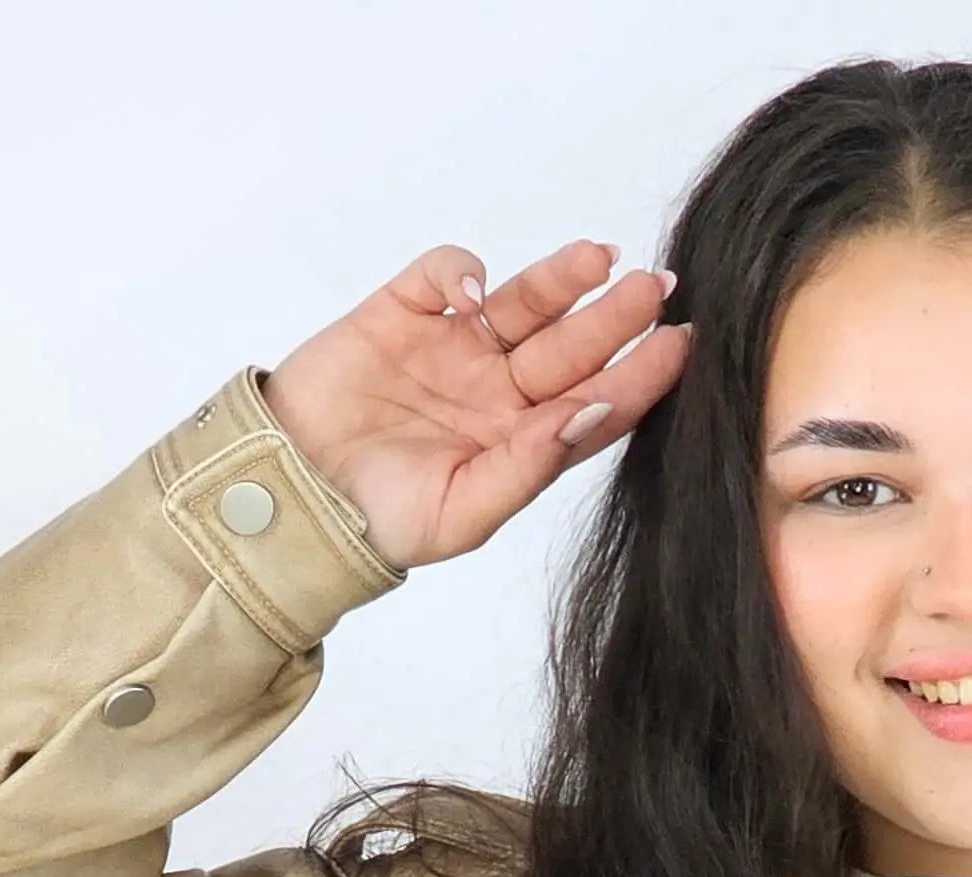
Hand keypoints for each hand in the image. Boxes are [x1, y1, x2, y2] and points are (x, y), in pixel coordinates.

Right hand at [261, 238, 691, 569]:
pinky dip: (464, 272)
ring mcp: (454, 348)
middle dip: (615, 318)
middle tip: (655, 288)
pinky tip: (472, 294)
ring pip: (522, 303)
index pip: (594, 404)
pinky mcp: (404, 310)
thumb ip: (528, 466)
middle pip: (571, 347)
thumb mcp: (462, 513)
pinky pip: (447, 275)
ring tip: (600, 259)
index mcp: (520, 443)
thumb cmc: (377, 522)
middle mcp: (497, 392)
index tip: (681, 346)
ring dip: (562, 280)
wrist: (290, 495)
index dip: (640, 376)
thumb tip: (589, 413)